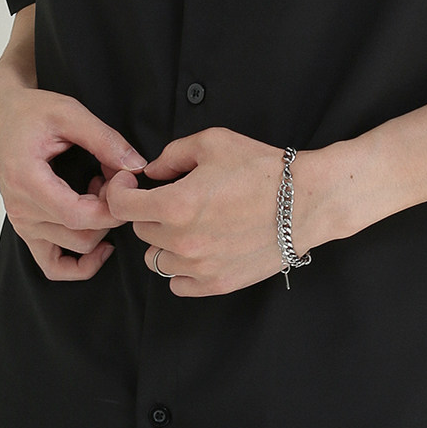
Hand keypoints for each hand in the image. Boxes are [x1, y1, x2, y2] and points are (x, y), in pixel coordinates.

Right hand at [0, 77, 146, 280]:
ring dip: (99, 226)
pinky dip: (80, 264)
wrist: (1, 115)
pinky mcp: (26, 229)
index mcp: (27, 181)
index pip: (79, 216)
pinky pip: (54, 266)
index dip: (112, 207)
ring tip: (100, 191)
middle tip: (115, 180)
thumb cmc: (30, 112)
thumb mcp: (70, 113)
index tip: (125, 181)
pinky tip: (101, 242)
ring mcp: (21, 223)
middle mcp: (20, 209)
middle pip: (82, 235)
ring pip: (75, 248)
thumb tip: (136, 166)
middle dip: (110, 212)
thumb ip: (105, 140)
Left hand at [99, 126, 327, 296]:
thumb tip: (151, 172)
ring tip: (189, 226)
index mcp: (175, 205)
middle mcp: (182, 241)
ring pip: (156, 260)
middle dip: (150, 213)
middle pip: (141, 231)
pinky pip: (178, 285)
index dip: (119, 191)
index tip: (131, 186)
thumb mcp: (213, 143)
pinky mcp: (217, 284)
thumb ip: (172, 155)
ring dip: (164, 243)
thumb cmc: (263, 169)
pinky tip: (198, 250)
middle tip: (173, 200)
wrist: (307, 202)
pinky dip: (181, 269)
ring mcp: (199, 267)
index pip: (120, 206)